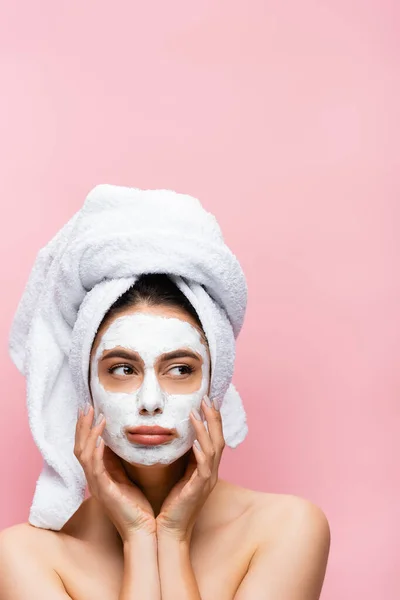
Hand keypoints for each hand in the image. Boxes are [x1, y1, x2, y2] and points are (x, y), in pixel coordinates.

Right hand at [74, 405, 155, 540]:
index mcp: (99, 475)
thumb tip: (123, 441)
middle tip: (86, 406)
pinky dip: (96, 452)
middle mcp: (94, 478)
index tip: (91, 409)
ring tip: (94, 416)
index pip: (86, 446)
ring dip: (88, 433)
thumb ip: (122, 461)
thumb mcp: (129, 477)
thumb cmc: (138, 506)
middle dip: (82, 426)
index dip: (86, 428)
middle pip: (79, 447)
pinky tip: (100, 440)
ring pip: (84, 454)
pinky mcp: (104, 492)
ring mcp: (97, 485)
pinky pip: (95, 469)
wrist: (143, 531)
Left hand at [155, 395, 224, 541]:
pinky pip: (204, 469)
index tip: (206, 401)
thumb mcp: (178, 476)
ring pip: (213, 449)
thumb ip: (181, 458)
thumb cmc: (172, 504)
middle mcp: (210, 472)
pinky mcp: (198, 490)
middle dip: (213, 418)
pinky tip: (196, 443)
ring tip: (197, 413)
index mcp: (206, 468)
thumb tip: (174, 437)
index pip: (213, 438)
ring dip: (206, 429)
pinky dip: (202, 454)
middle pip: (218, 439)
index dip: (211, 419)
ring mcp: (207, 481)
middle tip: (207, 398)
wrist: (170, 531)